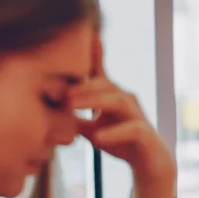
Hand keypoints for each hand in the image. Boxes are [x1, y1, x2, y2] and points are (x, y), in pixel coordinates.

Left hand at [70, 36, 175, 183]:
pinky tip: (96, 138)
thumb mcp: (92, 130)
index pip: (101, 73)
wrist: (150, 163)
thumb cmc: (121, 142)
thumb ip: (75, 120)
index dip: (95, 54)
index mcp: (112, 96)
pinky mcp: (145, 133)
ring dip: (93, 102)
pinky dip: (113, 132)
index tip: (87, 34)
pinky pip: (131, 128)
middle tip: (60, 95)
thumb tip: (49, 114)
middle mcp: (126, 100)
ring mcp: (137, 115)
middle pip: (104, 84)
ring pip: (117, 100)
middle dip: (82, 87)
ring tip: (72, 109)